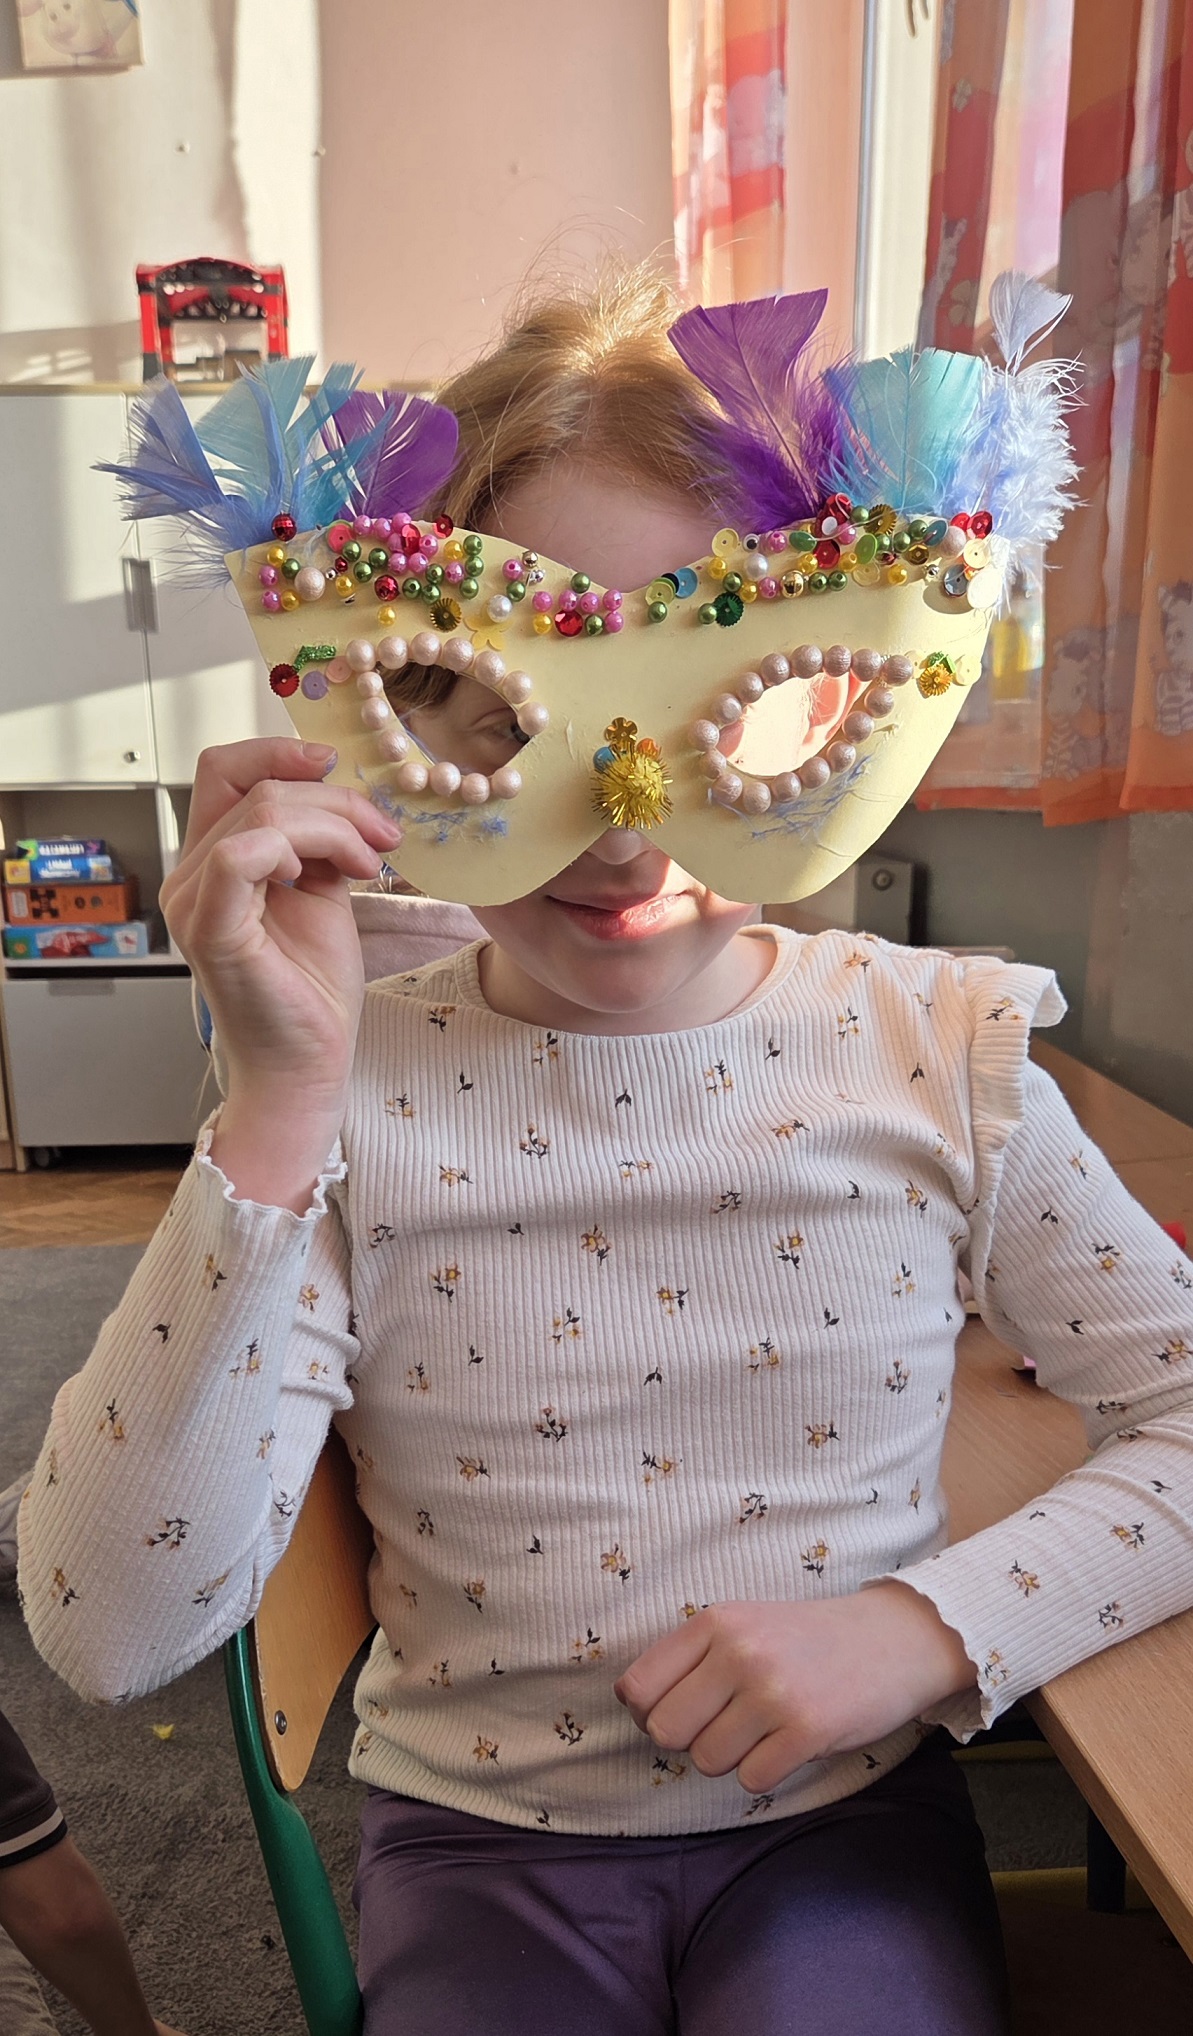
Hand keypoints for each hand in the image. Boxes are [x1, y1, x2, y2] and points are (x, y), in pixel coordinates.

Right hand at [161, 738, 400, 1110]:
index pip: (224, 770)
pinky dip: (300, 848)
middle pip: (252, 784)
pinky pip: (241, 852)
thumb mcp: (324, 894)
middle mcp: (190, 876)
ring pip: (260, 811)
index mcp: (212, 861)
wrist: (308, 1065)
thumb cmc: (312, 992)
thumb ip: (319, 843)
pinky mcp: (208, 927)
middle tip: (383, 834)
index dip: (279, 752)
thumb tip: (344, 796)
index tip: (338, 764)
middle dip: (334, 798)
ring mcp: (193, 900)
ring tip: (372, 862)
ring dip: (334, 824)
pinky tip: (333, 877)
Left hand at [613, 1583, 974, 1794]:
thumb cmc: (807, 1640)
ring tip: (765, 1729)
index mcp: (715, 1622)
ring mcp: (773, 1691)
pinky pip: (751, 1779)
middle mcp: (739, 1651)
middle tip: (725, 1726)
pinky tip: (789, 1743)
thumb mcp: (745, 1625)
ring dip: (732, 1757)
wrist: (893, 1640)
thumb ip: (692, 1659)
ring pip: (708, 1760)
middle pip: (666, 1731)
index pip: (638, 1687)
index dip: (648, 1713)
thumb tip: (639, 1712)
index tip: (679, 1713)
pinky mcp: (807, 1730)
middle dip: (689, 1740)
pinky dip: (766, 1772)